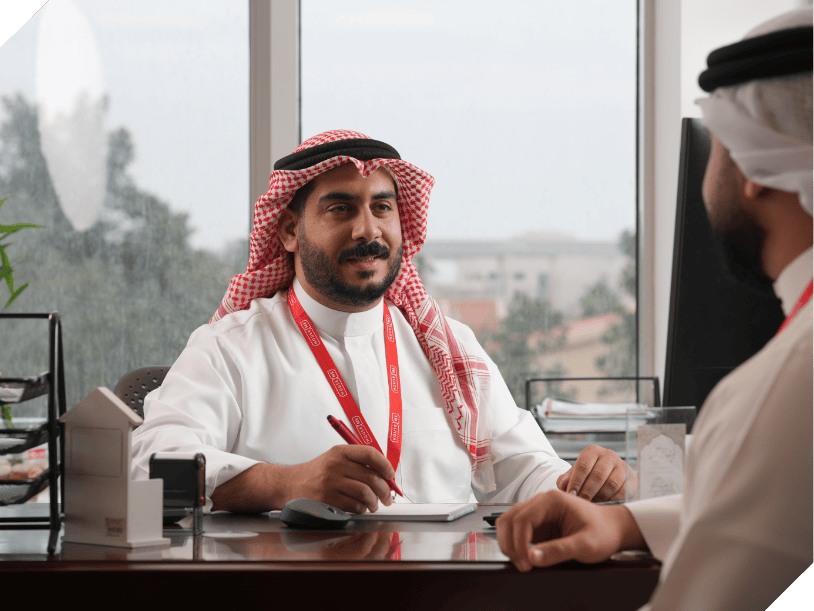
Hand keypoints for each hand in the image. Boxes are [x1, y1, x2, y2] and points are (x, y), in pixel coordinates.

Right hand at [282, 444, 394, 513]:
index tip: (390, 474)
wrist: (290, 484)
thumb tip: (385, 474)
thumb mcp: (334, 459)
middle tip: (387, 497)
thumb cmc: (317, 473)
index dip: (385, 465)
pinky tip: (359, 508)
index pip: (369, 454)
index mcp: (340, 452)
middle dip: (384, 490)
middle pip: (371, 477)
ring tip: (373, 505)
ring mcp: (330, 483)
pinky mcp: (327, 500)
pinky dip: (361, 510)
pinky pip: (354, 507)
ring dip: (373, 503)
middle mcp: (335, 465)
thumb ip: (357, 463)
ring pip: (365, 494)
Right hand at [495, 489, 646, 571]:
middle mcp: (541, 502)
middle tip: (523, 566)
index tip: (527, 563)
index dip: (520, 542)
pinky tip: (526, 559)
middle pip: (509, 519)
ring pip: (509, 524)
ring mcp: (537, 512)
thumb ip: (559, 551)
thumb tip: (532, 558)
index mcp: (552, 500)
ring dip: (509, 544)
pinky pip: (516, 532)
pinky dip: (515, 545)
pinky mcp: (537, 524)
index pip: (523, 518)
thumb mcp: (586, 545)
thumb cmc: (603, 532)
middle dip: (510, 544)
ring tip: (522, 563)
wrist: (612, 529)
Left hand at [556, 444, 636, 501]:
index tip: (570, 496)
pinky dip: (612, 501)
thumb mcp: (573, 475)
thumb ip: (565, 480)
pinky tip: (603, 505)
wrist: (606, 476)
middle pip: (597, 476)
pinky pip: (622, 492)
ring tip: (590, 506)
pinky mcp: (631, 478)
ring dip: (599, 498)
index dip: (576, 483)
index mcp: (593, 451)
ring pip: (611, 485)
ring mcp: (622, 466)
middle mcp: (609, 455)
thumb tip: (565, 485)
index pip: (583, 466)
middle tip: (580, 504)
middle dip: (587, 493)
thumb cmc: (585, 476)